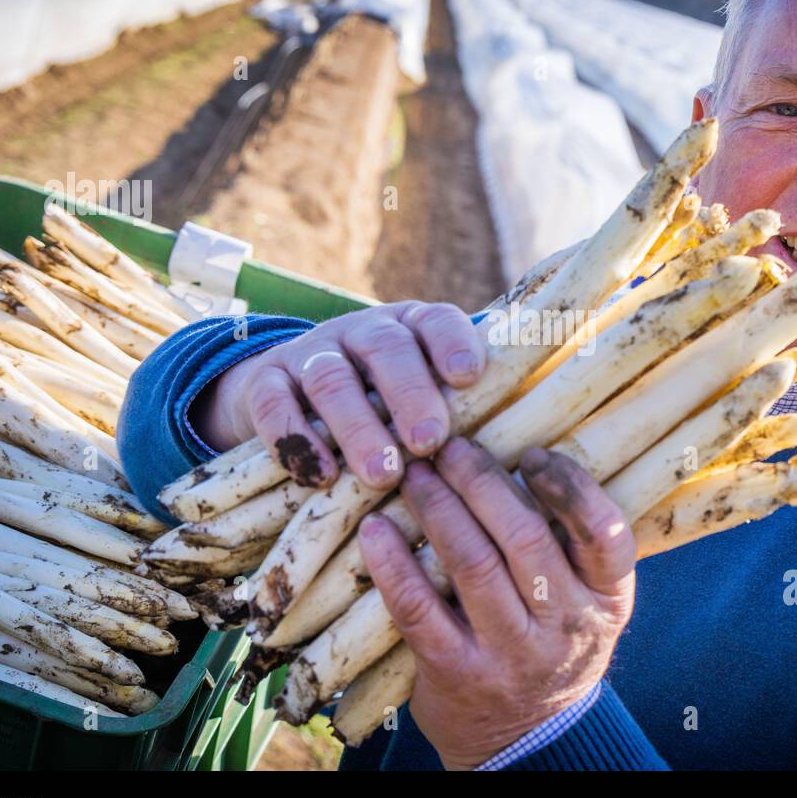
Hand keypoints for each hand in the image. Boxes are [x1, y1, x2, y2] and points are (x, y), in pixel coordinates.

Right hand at [192, 302, 483, 488]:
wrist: (286, 396)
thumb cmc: (383, 408)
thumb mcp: (424, 397)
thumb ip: (469, 409)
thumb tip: (533, 443)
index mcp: (411, 329)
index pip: (436, 321)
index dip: (453, 343)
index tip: (468, 377)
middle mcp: (361, 331)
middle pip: (387, 348)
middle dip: (410, 394)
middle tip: (429, 441)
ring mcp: (310, 354)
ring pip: (332, 379)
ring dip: (358, 428)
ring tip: (382, 474)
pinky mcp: (263, 382)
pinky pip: (273, 405)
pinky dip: (295, 439)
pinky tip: (320, 476)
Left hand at [357, 437, 636, 769]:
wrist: (530, 741)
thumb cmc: (554, 647)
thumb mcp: (588, 604)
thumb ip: (570, 544)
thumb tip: (518, 453)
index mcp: (607, 600)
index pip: (605, 534)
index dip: (568, 487)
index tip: (530, 453)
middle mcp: (566, 627)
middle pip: (525, 538)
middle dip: (481, 481)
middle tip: (449, 446)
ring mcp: (511, 654)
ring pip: (471, 564)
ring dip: (437, 508)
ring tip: (413, 474)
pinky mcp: (456, 673)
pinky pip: (420, 609)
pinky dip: (393, 565)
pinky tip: (375, 531)